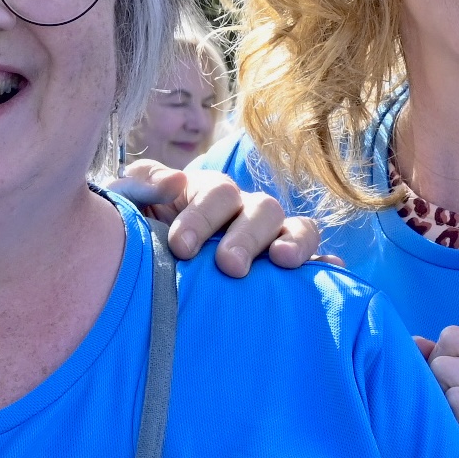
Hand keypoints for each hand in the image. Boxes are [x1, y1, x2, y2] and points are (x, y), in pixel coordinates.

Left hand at [117, 162, 321, 276]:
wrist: (140, 276)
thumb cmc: (139, 237)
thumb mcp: (130, 207)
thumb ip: (140, 185)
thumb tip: (175, 181)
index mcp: (209, 195)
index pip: (218, 193)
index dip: (202, 217)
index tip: (180, 247)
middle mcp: (246, 212)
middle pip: (262, 209)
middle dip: (246, 236)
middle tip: (228, 265)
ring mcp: (273, 238)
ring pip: (297, 228)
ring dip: (294, 242)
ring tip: (283, 262)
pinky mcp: (291, 268)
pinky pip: (317, 262)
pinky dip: (324, 264)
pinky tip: (328, 270)